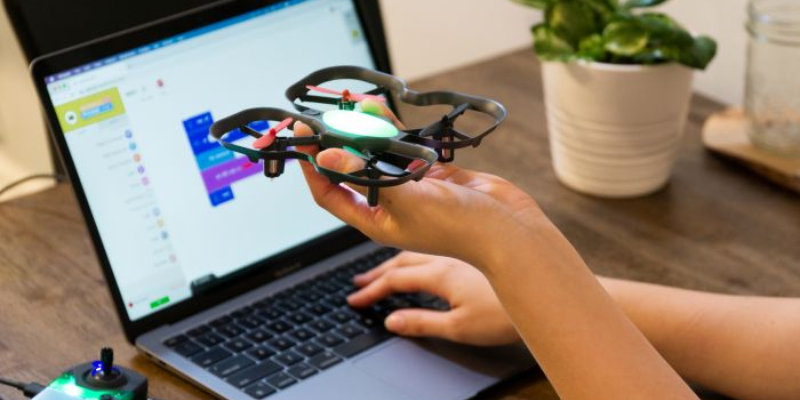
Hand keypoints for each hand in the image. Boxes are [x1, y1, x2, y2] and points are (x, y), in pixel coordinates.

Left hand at [292, 99, 548, 270]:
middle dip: (337, 143)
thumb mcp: (403, 199)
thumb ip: (365, 174)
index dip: (312, 166)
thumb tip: (327, 156)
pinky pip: (406, 148)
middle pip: (351, 170)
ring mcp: (412, 187)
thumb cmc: (457, 226)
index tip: (302, 137)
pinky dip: (394, 130)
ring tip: (354, 105)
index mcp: (375, 220)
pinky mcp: (434, 173)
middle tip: (325, 116)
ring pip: (379, 155)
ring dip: (366, 131)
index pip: (329, 193)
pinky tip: (383, 111)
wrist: (506, 229)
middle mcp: (389, 204)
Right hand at [347, 251, 519, 345]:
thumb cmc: (508, 310)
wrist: (546, 286)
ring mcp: (461, 246)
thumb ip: (424, 323)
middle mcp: (446, 253)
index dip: (371, 290)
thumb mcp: (461, 326)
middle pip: (402, 259)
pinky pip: (438, 239)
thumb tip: (393, 321)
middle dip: (378, 271)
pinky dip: (421, 244)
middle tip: (360, 281)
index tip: (355, 298)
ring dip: (398, 256)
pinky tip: (425, 248)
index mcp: (439, 273)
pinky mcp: (476, 243)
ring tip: (386, 265)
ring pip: (419, 245)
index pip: (395, 279)